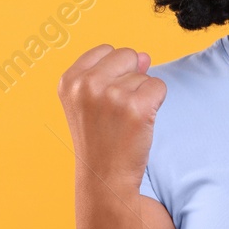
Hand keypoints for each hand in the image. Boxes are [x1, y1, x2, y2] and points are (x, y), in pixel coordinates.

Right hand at [58, 45, 166, 187]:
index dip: (114, 72)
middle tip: (118, 111)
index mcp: (69, 80)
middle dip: (130, 78)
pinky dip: (156, 102)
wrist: (105, 178)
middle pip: (127, 55)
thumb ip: (113, 72)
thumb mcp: (92, 102)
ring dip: (142, 95)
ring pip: (145, 74)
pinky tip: (140, 122)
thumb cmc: (100, 139)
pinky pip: (159, 86)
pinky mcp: (137, 108)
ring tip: (125, 121)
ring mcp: (111, 95)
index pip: (106, 50)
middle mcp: (86, 84)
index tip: (105, 100)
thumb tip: (145, 56)